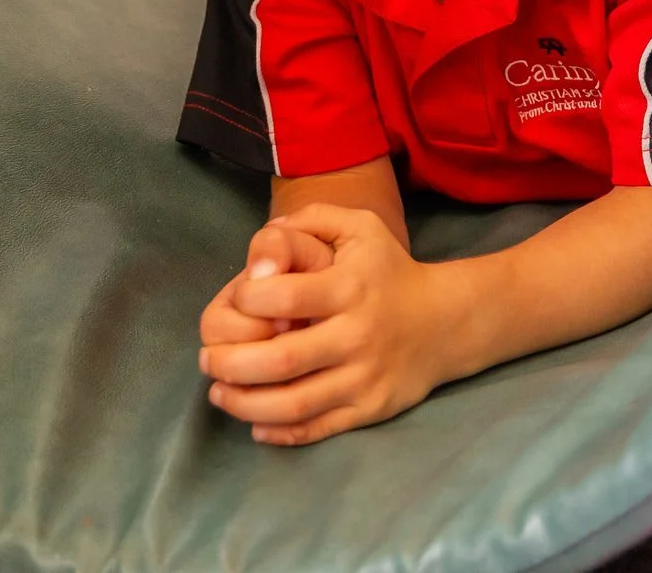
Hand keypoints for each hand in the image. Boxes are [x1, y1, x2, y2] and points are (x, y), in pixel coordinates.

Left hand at [197, 203, 468, 445]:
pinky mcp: (370, 409)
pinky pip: (318, 428)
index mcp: (349, 287)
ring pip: (295, 403)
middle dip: (231, 363)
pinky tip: (254, 423)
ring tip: (219, 393)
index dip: (246, 299)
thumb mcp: (360, 227)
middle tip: (206, 359)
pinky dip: (280, 432)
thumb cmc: (388, 271)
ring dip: (245, 404)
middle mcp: (357, 334)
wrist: (444, 321)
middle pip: (282, 358)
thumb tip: (264, 240)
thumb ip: (311, 218)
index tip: (235, 300)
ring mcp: (364, 377)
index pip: (284, 296)